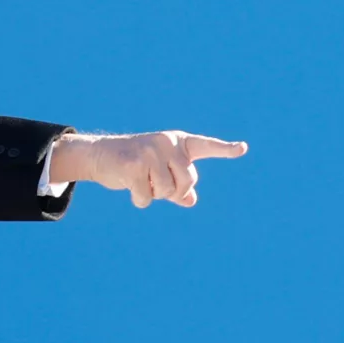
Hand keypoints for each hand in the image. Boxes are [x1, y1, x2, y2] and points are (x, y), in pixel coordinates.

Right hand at [91, 131, 247, 207]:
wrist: (100, 154)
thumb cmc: (133, 164)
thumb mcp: (159, 172)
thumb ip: (178, 185)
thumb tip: (191, 200)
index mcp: (177, 142)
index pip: (206, 146)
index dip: (225, 149)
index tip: (242, 148)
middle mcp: (167, 143)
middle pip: (188, 181)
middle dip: (173, 192)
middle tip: (155, 185)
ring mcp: (150, 152)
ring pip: (167, 191)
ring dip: (153, 194)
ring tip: (140, 180)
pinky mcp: (133, 165)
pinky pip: (147, 197)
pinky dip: (139, 199)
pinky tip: (128, 186)